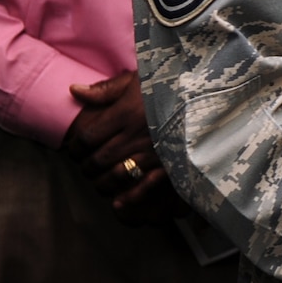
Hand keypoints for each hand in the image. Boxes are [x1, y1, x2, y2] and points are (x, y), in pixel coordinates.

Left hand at [64, 72, 179, 221]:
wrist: (207, 94)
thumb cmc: (170, 83)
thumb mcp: (137, 79)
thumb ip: (106, 89)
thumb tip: (74, 91)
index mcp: (125, 114)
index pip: (87, 138)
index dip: (75, 147)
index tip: (74, 149)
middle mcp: (136, 136)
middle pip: (98, 160)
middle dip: (86, 166)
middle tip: (84, 166)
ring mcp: (153, 152)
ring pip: (116, 176)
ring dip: (102, 183)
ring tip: (99, 180)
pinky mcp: (169, 162)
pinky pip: (145, 186)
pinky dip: (129, 197)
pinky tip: (119, 203)